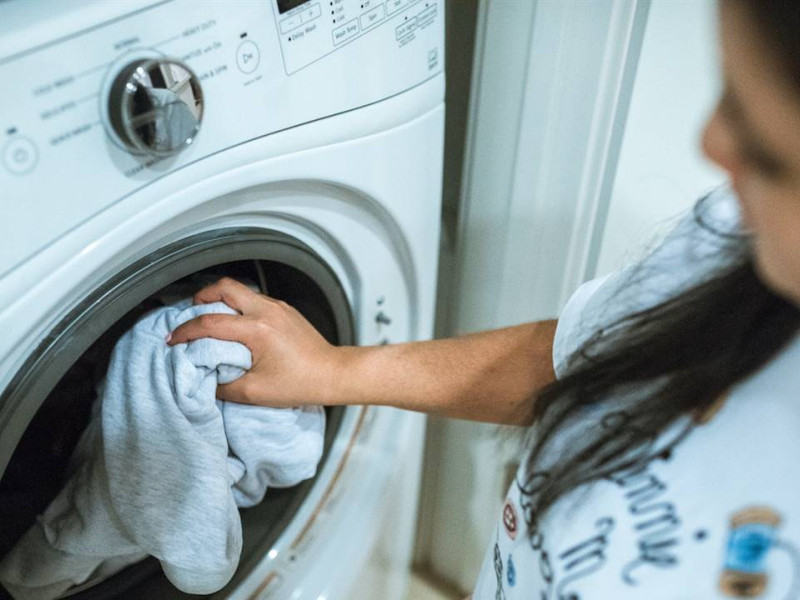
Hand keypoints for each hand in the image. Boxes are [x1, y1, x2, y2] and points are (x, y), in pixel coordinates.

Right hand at [166, 277, 340, 405]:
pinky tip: (236, 325)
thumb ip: (223, 386)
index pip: (210, 322)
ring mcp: (278, 307)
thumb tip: (205, 379)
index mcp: (257, 330)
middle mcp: (267, 311)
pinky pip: (255, 299)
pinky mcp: (285, 310)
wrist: (333, 374)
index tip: (174, 340)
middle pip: (224, 287)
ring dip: (221, 300)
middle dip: (201, 297)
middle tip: (190, 314)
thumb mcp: (255, 393)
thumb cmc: (300, 383)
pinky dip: (239, 307)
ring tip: (211, 319)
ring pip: (241, 291)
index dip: (186, 331)